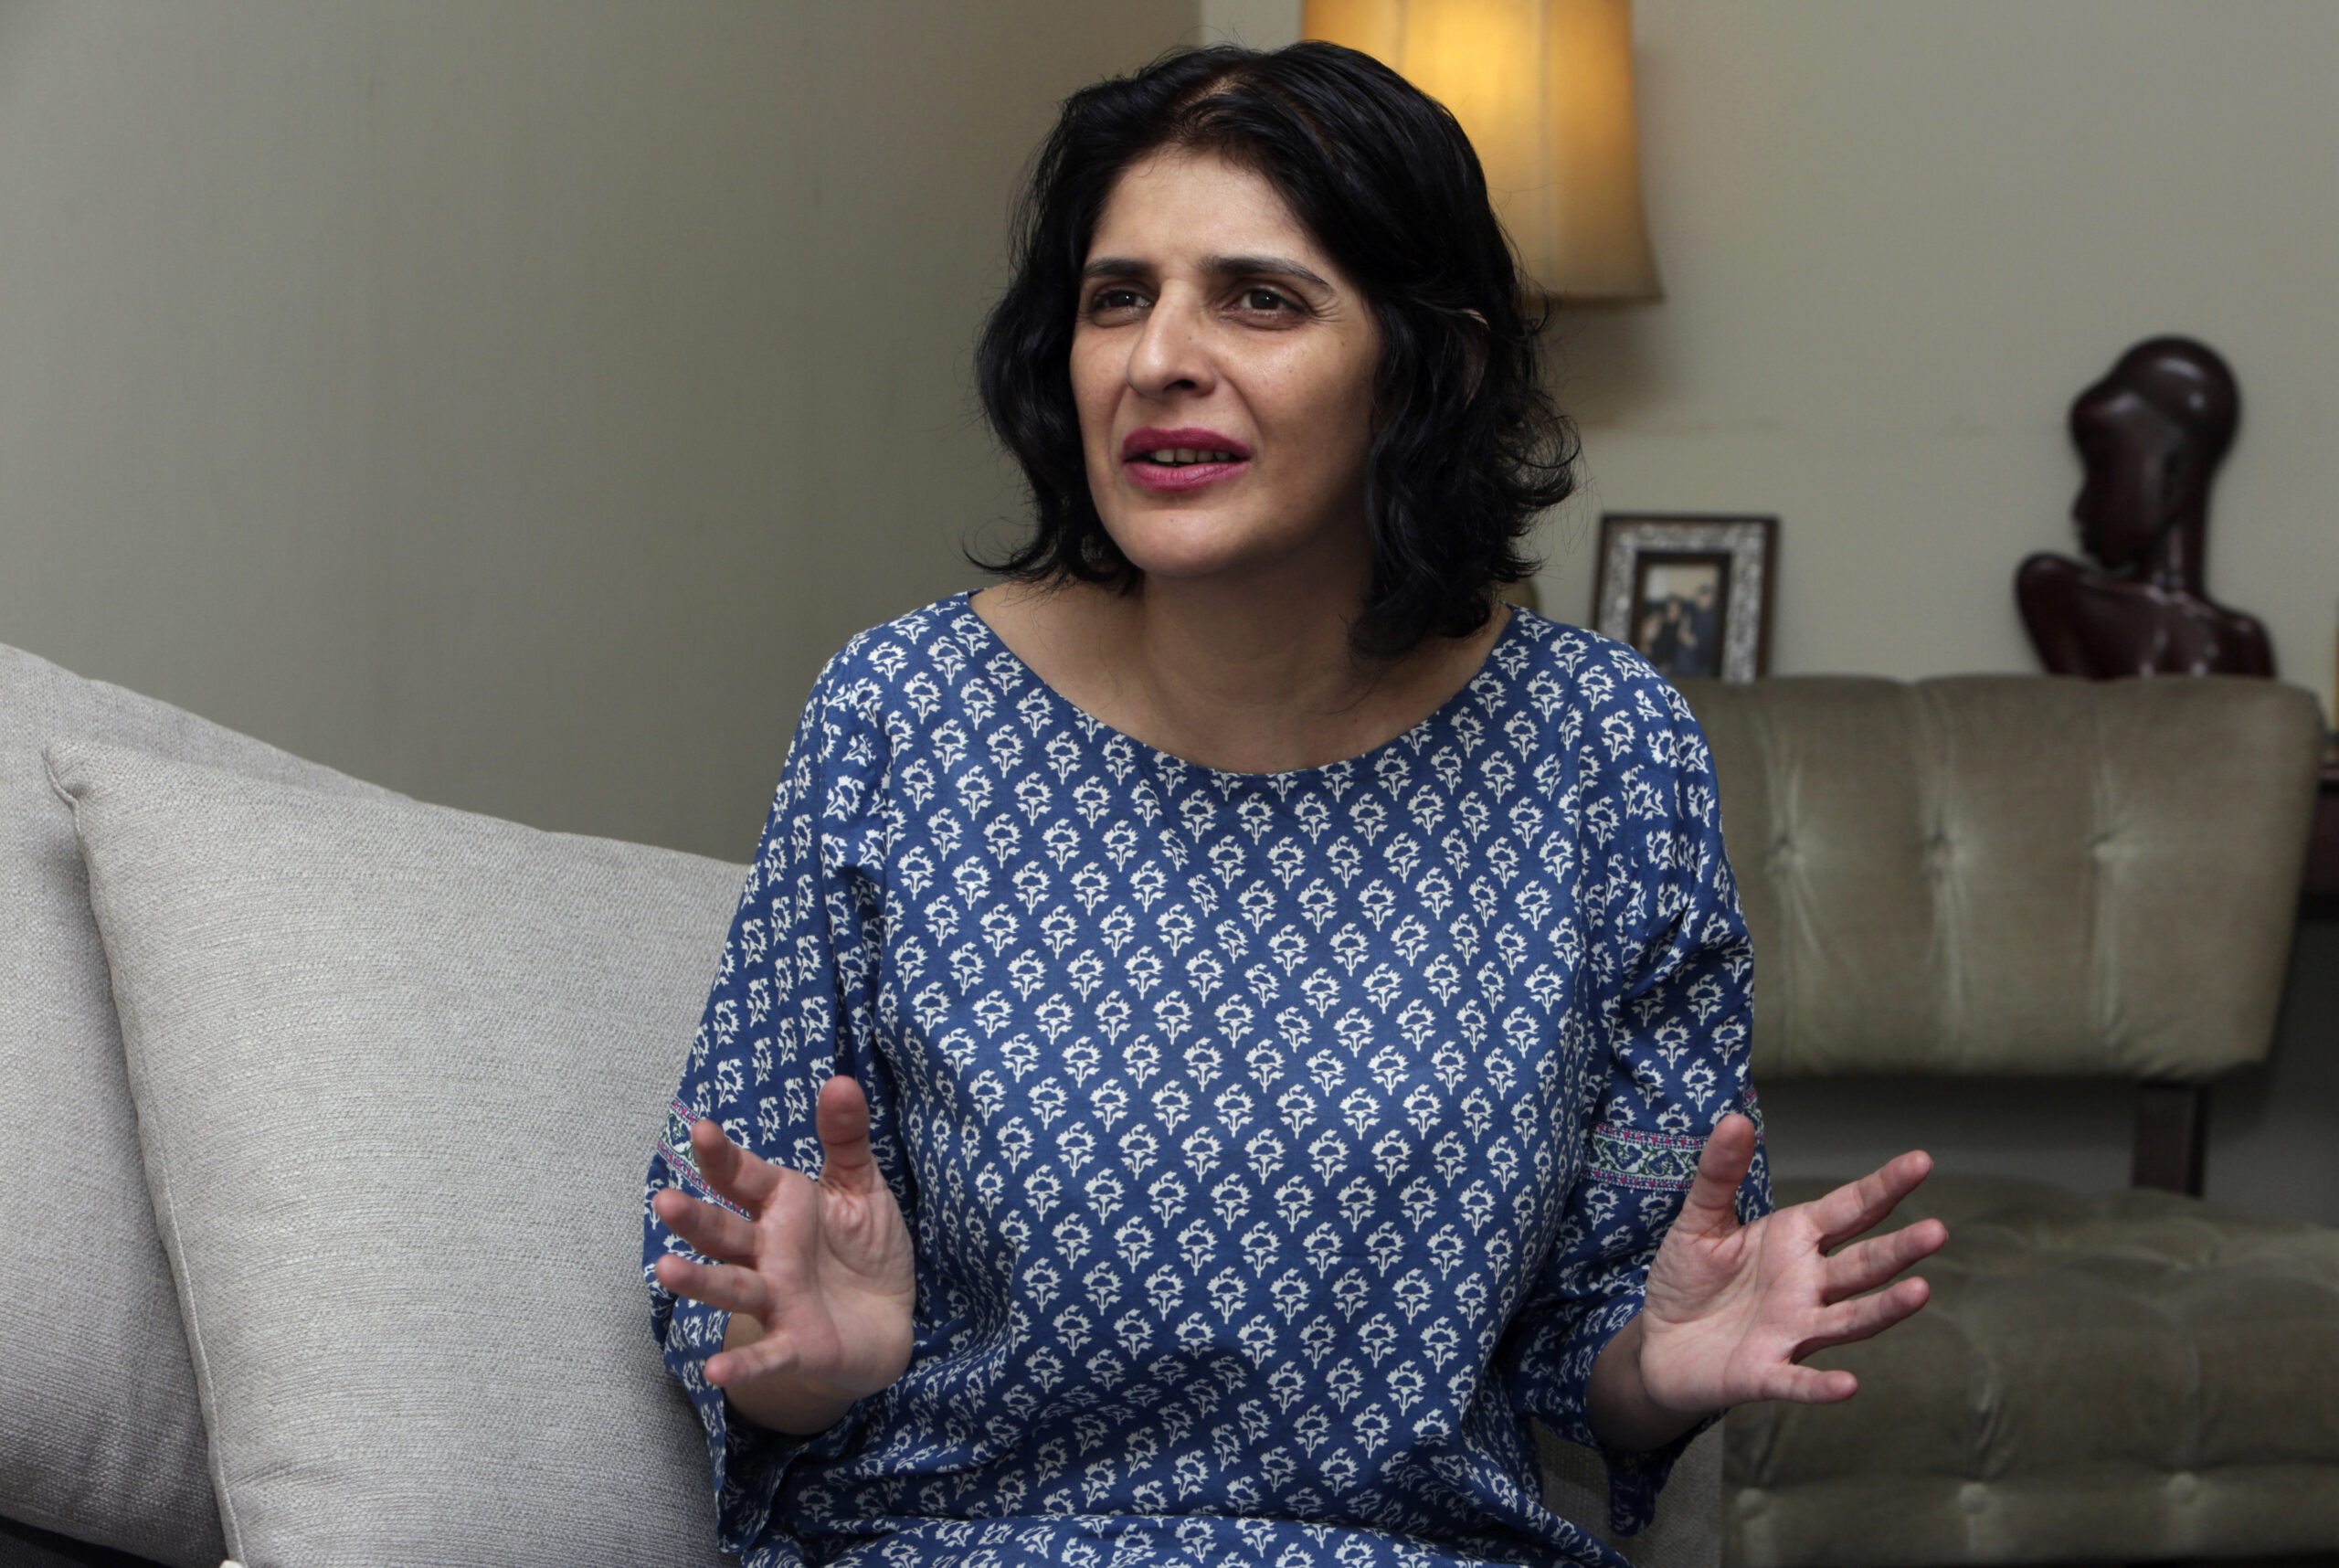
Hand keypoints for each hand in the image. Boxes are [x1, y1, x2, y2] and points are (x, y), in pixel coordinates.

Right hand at [651, 1075, 915, 1434]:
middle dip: (695, 1219)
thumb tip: (841, 1079)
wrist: (885, 1321)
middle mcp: (767, 1252)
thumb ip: (845, 1137)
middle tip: (664, 1201)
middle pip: (723, 1233)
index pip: (742, 1177)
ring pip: (732, 1288)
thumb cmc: (862, 1248)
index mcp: (781, 1206)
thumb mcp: (860, 1186)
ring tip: (665, 1271)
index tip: (699, 1129)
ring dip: (699, 1282)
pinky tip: (715, 1371)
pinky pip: (767, 1356)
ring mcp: (776, 1299)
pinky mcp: (796, 1344)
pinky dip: (743, 1364)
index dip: (721, 1155)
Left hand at [1588, 1114, 1945, 1450]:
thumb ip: (1719, 1174)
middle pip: (1863, 1265)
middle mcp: (1807, 1286)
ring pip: (1849, 1320)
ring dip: (1884, 1309)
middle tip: (1938, 1230)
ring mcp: (1792, 1330)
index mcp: (1795, 1240)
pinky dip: (1821, 1386)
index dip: (1884, 1187)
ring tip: (1921, 1292)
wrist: (1657, 1343)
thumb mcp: (1699, 1218)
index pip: (1850, 1209)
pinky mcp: (1764, 1372)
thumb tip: (1735, 1117)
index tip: (1922, 1161)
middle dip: (1900, 1250)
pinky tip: (1848, 1386)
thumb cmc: (1689, 1277)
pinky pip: (1798, 1381)